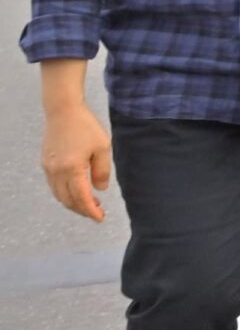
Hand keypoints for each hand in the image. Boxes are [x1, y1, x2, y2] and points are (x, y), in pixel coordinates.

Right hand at [40, 101, 111, 221]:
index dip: (90, 211)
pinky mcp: (45, 163)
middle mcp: (56, 172)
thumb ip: (102, 171)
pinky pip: (54, 185)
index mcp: (72, 170)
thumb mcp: (102, 148)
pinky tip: (76, 190)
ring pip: (59, 195)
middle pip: (67, 200)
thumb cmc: (86, 127)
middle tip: (97, 211)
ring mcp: (48, 168)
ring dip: (73, 202)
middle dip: (82, 209)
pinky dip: (65, 193)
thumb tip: (100, 190)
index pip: (81, 199)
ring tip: (89, 202)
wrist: (63, 111)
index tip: (100, 218)